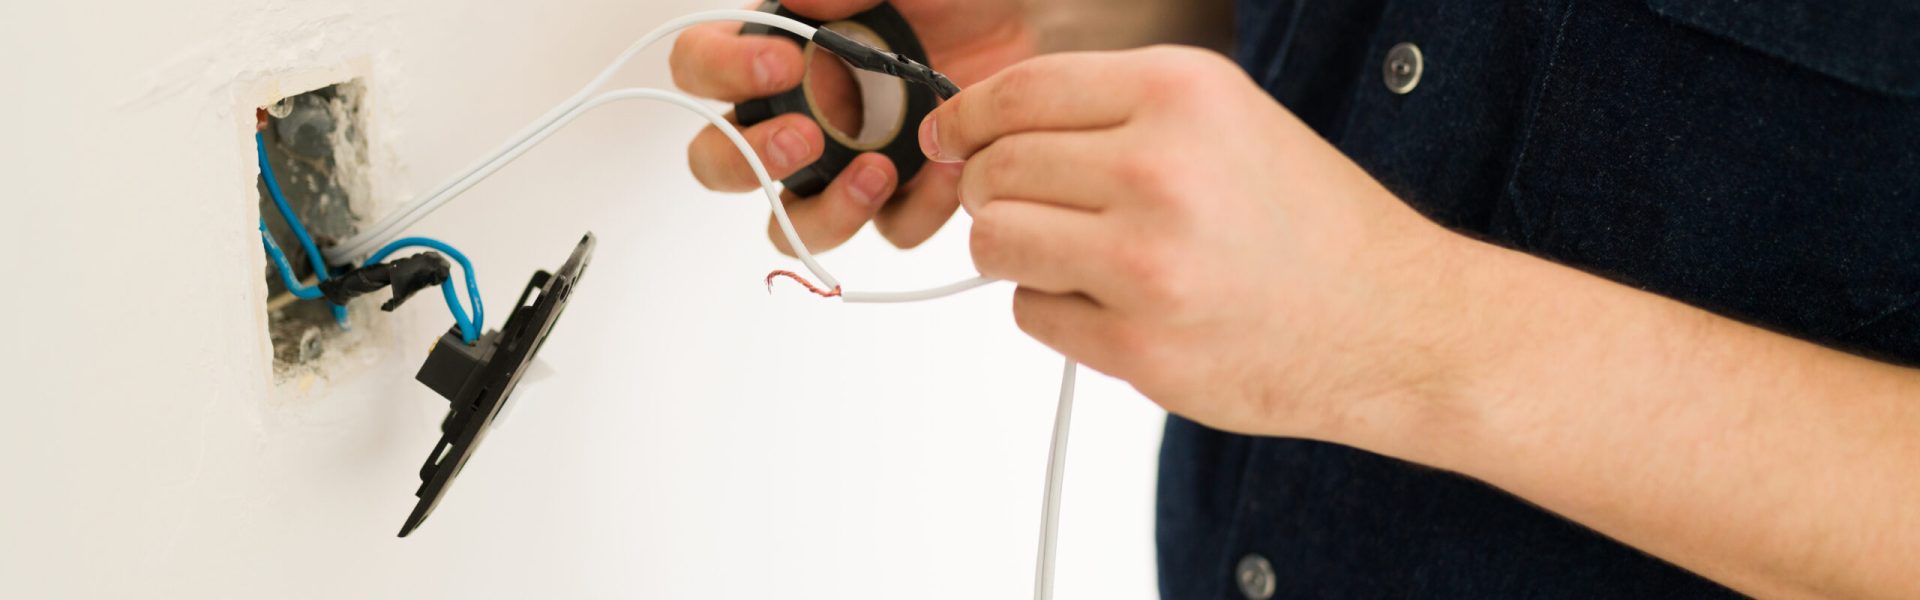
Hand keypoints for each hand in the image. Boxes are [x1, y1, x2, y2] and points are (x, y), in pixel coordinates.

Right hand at [672, 0, 1033, 254]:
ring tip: (878, 171)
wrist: (1036, 20)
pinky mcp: (903, 195)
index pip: (699, 66)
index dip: (721, 71)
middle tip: (802, 136)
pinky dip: (916, 211)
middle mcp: (796, 111)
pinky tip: (948, 171)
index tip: (781, 60)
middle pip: (720, 163)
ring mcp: (844, 161)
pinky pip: (891, 230)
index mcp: (775, 49)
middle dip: (746, 161)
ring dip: (823, 212)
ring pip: (792, 223)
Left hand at [925, 46, 1465, 440]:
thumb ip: (1112, 114)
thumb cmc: (1308, 223)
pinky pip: (1032, 313)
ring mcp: (1146, 264)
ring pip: (996, 241)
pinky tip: (1117, 304)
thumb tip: (986, 129)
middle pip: (995, 169)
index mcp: (1181, 94)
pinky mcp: (1139, 347)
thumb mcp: (1226, 121)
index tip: (949, 137)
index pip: (1017, 93)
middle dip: (992, 190)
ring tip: (1073, 257)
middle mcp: (1160, 169)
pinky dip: (1054, 310)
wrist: (1394, 324)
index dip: (967, 118)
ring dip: (1014, 251)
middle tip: (1028, 207)